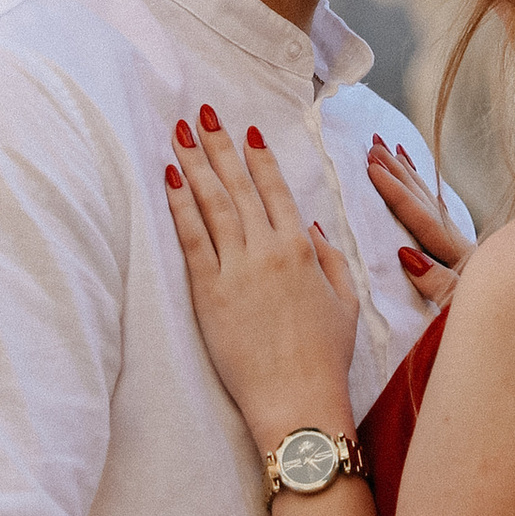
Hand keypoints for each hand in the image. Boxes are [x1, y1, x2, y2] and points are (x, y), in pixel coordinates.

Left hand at [165, 110, 360, 448]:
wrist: (297, 401)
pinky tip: (170, 181)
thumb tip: (311, 224)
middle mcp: (268, 249)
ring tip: (179, 136)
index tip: (244, 131)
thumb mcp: (344, 302)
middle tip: (201, 114)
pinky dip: (180, 206)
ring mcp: (236, 269)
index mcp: (302, 248)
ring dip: (195, 165)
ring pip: (212, 204)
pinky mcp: (209, 293)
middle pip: (237, 186)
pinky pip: (192, 239)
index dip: (258, 158)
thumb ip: (330, 257)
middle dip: (218, 146)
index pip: (275, 189)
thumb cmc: (324, 358)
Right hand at [365, 133, 472, 310]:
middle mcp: (465, 248)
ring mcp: (467, 251)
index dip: (396, 193)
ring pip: (434, 204)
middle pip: (427, 202)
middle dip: (399, 173)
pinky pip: (442, 217)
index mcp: (463, 258)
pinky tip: (421, 183)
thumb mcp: (462, 313)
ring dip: (411, 177)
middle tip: (373, 144)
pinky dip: (429, 197)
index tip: (371, 169)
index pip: (422, 219)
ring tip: (393, 149)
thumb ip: (437, 284)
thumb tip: (406, 254)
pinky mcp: (469, 260)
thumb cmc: (495, 328)